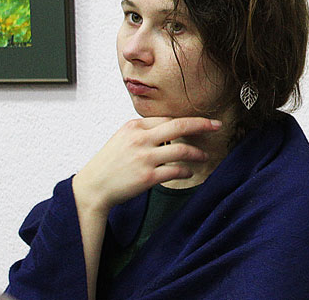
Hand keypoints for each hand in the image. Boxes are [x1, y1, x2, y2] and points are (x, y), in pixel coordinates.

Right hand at [72, 117, 221, 213]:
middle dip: (202, 124)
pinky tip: (189, 172)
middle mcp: (140, 139)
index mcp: (134, 126)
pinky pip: (176, 171)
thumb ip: (144, 132)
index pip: (168, 119)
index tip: (201, 123)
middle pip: (180, 126)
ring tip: (204, 156)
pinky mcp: (147, 177)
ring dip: (198, 153)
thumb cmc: (109, 164)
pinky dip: (187, 171)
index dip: (186, 122)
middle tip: (217, 125)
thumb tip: (170, 128)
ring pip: (182, 150)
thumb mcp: (123, 138)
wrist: (91, 188)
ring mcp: (144, 158)